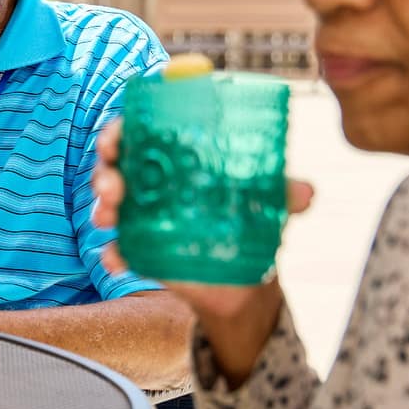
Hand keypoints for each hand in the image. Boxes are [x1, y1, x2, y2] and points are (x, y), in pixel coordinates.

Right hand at [91, 119, 310, 385]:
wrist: (246, 276)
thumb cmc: (250, 218)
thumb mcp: (267, 202)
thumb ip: (283, 193)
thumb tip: (306, 193)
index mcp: (174, 159)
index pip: (138, 134)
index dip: (118, 132)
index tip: (114, 138)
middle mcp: (151, 184)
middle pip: (114, 167)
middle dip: (104, 171)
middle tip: (111, 183)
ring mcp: (141, 218)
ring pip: (109, 206)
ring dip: (102, 209)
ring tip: (108, 218)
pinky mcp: (141, 252)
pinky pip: (118, 251)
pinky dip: (113, 254)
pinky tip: (116, 259)